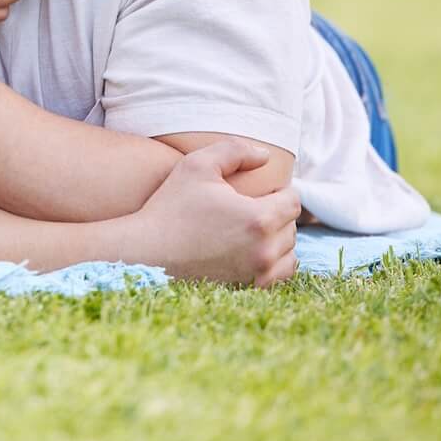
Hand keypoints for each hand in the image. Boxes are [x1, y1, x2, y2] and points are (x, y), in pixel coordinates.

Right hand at [127, 140, 300, 286]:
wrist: (147, 252)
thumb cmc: (171, 206)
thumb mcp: (197, 165)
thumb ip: (235, 150)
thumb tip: (266, 155)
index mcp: (259, 218)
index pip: (293, 201)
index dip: (279, 191)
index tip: (260, 190)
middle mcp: (265, 250)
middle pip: (292, 226)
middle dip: (277, 214)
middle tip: (249, 207)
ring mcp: (258, 274)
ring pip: (289, 252)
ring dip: (278, 239)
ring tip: (252, 229)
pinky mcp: (249, 290)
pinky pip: (279, 274)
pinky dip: (272, 261)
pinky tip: (251, 250)